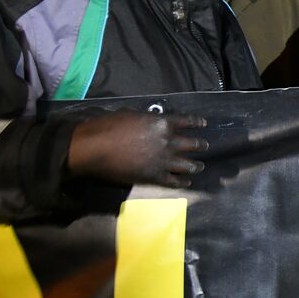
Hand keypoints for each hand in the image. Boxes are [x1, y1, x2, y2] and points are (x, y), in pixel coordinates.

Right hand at [67, 111, 207, 187]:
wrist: (93, 148)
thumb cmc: (107, 127)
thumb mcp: (131, 115)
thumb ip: (147, 119)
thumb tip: (152, 121)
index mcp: (162, 123)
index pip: (187, 121)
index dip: (197, 123)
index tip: (204, 125)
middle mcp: (168, 141)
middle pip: (192, 144)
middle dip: (200, 145)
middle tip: (205, 146)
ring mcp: (164, 161)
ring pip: (188, 165)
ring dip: (196, 165)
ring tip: (200, 166)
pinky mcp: (155, 177)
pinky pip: (174, 181)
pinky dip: (182, 182)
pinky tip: (187, 182)